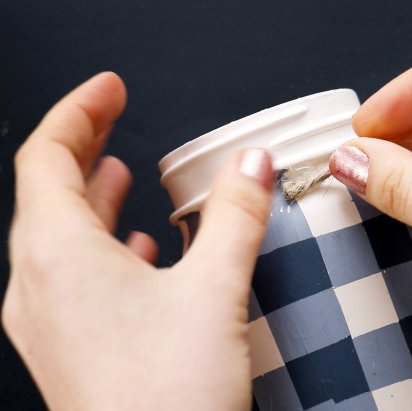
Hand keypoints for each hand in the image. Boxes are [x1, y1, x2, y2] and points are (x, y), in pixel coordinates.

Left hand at [2, 73, 273, 409]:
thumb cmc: (167, 397)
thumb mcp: (214, 290)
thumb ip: (235, 216)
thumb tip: (253, 165)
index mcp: (59, 255)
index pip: (49, 156)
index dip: (80, 112)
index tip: (110, 89)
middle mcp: (39, 285)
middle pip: (49, 191)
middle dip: (85, 147)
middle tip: (114, 119)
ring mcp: (50, 320)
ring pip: (60, 235)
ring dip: (92, 197)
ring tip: (120, 174)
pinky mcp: (71, 347)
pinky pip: (74, 276)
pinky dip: (102, 246)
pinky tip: (136, 251)